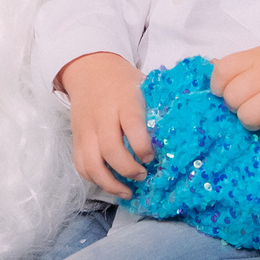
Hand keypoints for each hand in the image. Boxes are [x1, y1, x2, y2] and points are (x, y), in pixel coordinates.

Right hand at [61, 51, 150, 198]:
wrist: (90, 68)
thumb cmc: (123, 81)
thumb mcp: (144, 85)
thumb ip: (158, 107)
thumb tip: (182, 132)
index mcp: (124, 101)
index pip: (132, 125)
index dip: (143, 146)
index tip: (151, 157)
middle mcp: (102, 116)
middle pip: (110, 149)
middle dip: (128, 169)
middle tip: (143, 175)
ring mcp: (86, 129)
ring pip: (91, 163)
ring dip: (109, 183)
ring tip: (127, 192)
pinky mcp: (76, 138)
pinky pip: (80, 165)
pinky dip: (94, 180)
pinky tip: (110, 184)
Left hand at [211, 41, 259, 137]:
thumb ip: (243, 62)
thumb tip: (212, 67)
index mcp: (258, 56)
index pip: (221, 72)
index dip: (219, 87)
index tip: (230, 92)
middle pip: (232, 99)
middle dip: (238, 107)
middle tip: (255, 104)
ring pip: (246, 118)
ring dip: (255, 121)